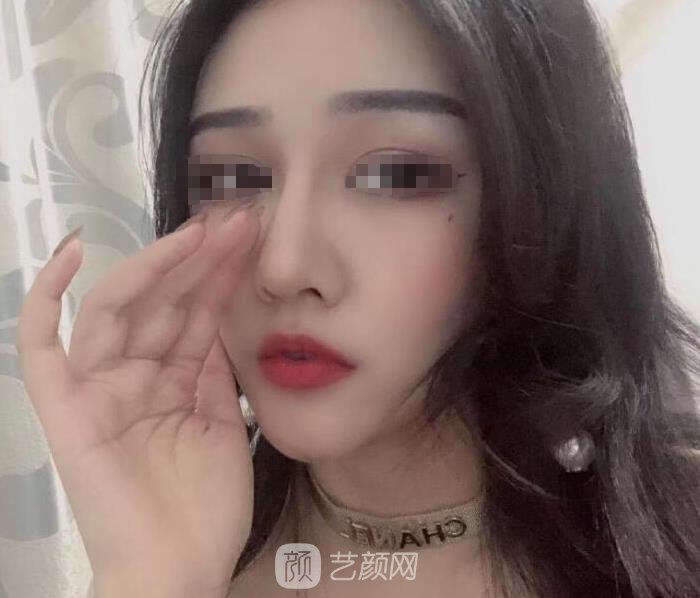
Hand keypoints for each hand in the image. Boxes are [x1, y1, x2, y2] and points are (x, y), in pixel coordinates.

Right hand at [15, 207, 260, 595]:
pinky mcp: (63, 408)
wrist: (179, 569)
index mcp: (170, 382)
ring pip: (120, 309)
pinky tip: (71, 252)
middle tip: (239, 222)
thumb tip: (215, 321)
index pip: (194, 314)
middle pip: (163, 302)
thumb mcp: (222, 425)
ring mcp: (95, 388)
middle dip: (201, 261)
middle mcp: (131, 376)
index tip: (251, 238)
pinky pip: (41, 346)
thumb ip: (213, 373)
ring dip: (159, 266)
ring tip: (203, 231)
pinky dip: (46, 298)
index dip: (221, 275)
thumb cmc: (205, 507)